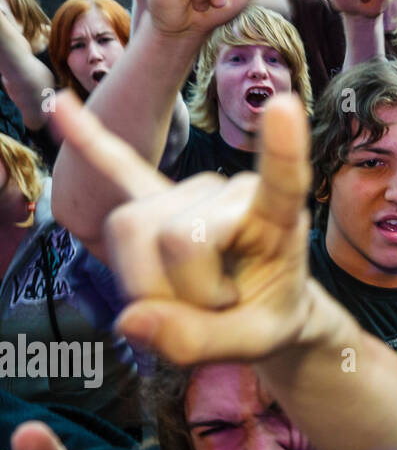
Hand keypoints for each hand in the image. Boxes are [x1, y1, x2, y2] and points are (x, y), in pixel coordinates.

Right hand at [50, 90, 315, 366]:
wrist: (263, 307)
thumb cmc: (265, 315)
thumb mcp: (252, 344)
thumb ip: (199, 342)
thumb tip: (132, 318)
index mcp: (278, 217)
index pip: (282, 179)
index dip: (282, 147)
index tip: (283, 104)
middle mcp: (232, 189)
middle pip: (172, 236)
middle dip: (177, 292)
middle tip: (214, 306)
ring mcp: (192, 188)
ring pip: (133, 230)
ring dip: (148, 283)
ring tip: (190, 291)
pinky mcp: (155, 193)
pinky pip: (117, 167)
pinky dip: (89, 141)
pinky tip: (60, 104)